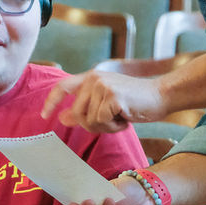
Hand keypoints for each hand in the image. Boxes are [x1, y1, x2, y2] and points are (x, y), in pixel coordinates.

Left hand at [41, 70, 166, 131]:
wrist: (160, 96)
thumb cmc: (134, 102)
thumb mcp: (106, 103)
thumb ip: (85, 108)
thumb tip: (62, 117)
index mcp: (90, 77)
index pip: (62, 86)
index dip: (51, 101)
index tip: (44, 115)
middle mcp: (94, 78)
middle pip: (77, 113)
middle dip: (92, 125)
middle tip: (111, 122)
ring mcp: (103, 86)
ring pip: (90, 120)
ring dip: (106, 126)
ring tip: (121, 117)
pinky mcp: (112, 96)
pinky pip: (102, 121)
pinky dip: (114, 127)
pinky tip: (126, 118)